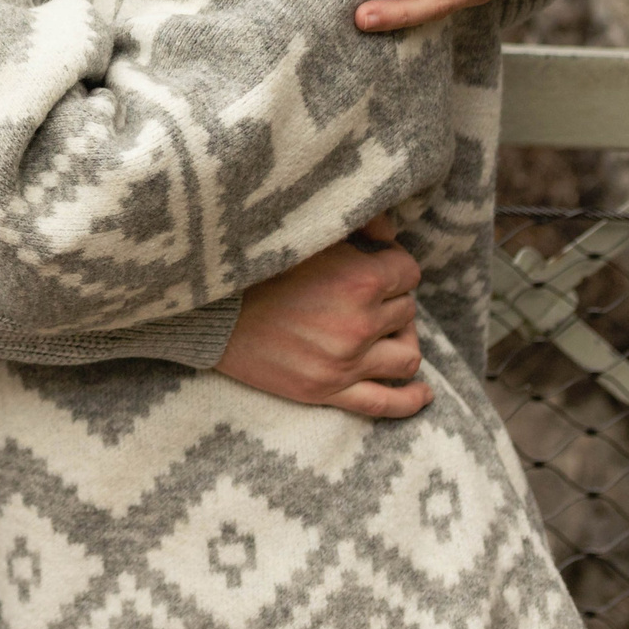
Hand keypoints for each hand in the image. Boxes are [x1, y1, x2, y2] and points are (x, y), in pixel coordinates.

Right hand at [213, 215, 430, 417]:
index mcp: (359, 278)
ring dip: (401, 340)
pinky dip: (410, 399)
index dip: (392, 265)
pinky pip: (384, 404)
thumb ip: (354, 224)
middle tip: (367, 295)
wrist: (206, 308)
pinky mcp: (327, 390)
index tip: (375, 264)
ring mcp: (346, 361)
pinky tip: (422, 392)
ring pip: (406, 355)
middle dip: (391, 300)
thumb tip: (387, 229)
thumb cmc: (253, 264)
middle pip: (406, 311)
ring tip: (385, 333)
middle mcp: (360, 322)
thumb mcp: (306, 234)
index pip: (408, 271)